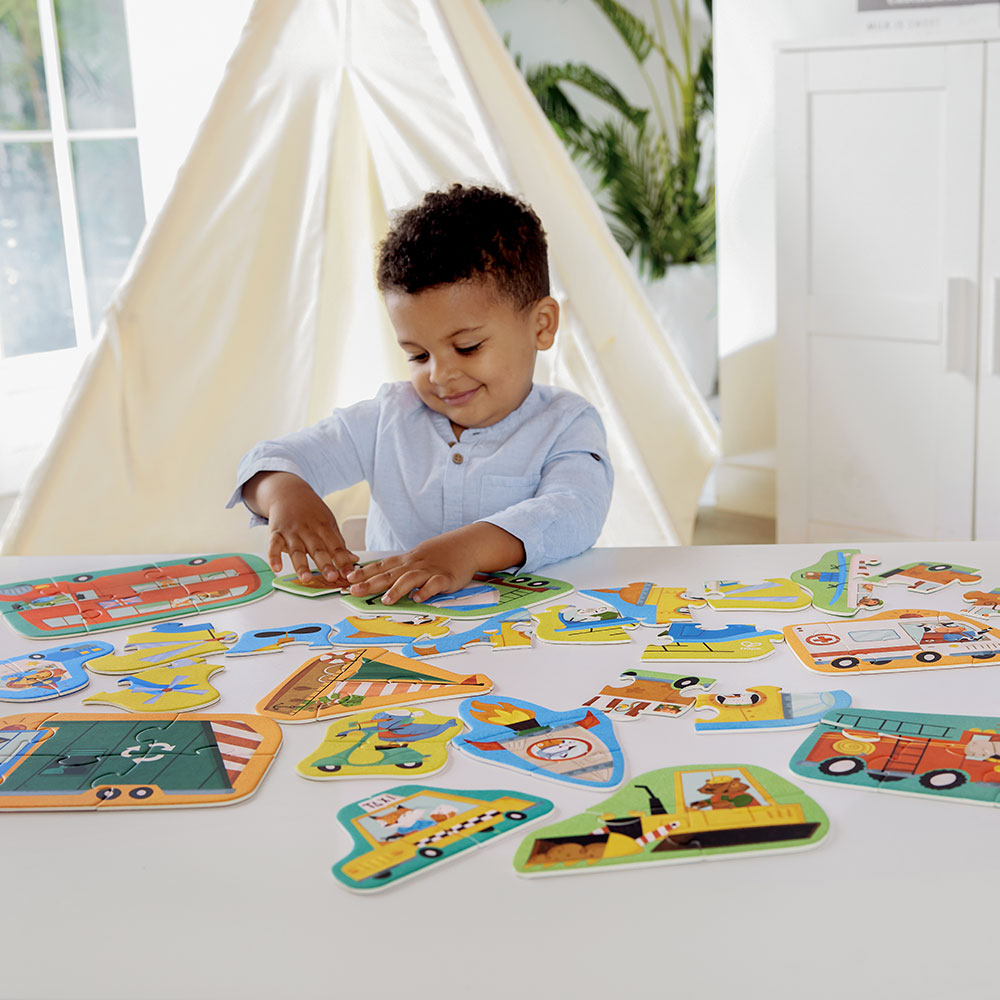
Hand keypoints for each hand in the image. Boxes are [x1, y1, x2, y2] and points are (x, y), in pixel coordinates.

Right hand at [244, 471, 357, 583]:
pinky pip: (273, 545)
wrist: (288, 491)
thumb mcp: (328, 523)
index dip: (344, 561)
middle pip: (318, 549)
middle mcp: (308, 530)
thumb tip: (353, 559)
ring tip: (306, 579)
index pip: (336, 547)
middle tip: (332, 578)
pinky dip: (273, 556)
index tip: (350, 575)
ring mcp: (291, 531)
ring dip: (301, 565)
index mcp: (324, 527)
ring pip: (297, 550)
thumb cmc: (311, 511)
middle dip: (326, 564)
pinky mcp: (275, 532)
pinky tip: (276, 568)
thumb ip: (338, 543)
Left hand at [345, 523, 524, 604]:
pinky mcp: (446, 577)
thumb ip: (400, 569)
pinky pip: (435, 584)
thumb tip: (377, 580)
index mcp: (406, 560)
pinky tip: (418, 598)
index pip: (382, 566)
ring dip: (397, 589)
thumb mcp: (417, 558)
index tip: (348, 579)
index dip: (364, 572)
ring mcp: (430, 570)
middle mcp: (415, 564)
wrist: (466, 544)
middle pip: (390, 573)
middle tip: (355, 591)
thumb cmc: (439, 554)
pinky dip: (426, 591)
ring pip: (410, 578)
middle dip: (371, 583)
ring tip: (386, 600)